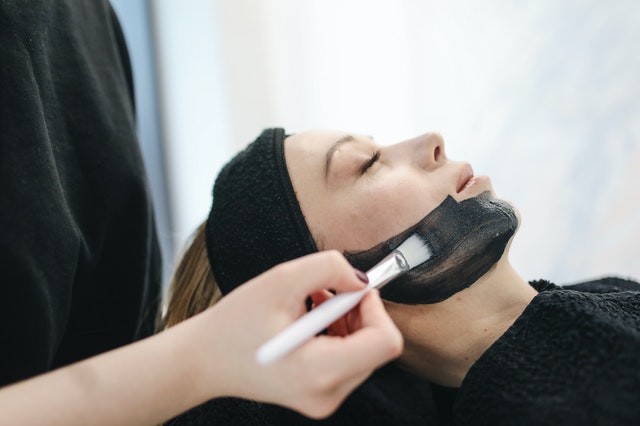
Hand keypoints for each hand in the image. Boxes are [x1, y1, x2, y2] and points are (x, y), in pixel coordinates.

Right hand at [197, 250, 402, 417]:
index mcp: (319, 371)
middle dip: (357, 311)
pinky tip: (310, 319)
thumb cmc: (234, 323)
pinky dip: (337, 333)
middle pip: (376, 346)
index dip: (376, 307)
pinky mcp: (321, 396)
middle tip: (325, 293)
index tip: (353, 289)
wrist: (204, 360)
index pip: (385, 343)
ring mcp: (325, 399)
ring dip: (346, 320)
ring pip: (365, 351)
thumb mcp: (280, 281)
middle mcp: (328, 394)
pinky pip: (349, 359)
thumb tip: (361, 279)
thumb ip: (328, 268)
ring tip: (311, 304)